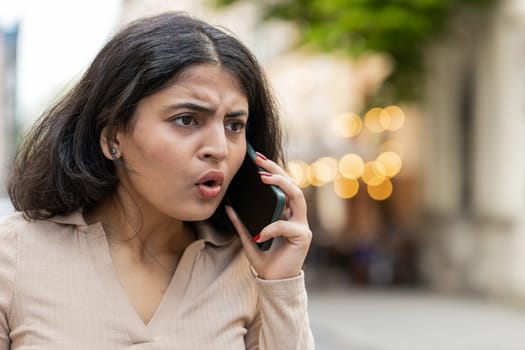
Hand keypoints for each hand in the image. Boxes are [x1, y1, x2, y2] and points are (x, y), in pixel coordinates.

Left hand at [225, 152, 311, 279]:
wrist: (274, 283)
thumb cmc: (265, 261)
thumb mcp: (249, 239)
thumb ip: (241, 224)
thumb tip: (228, 207)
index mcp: (287, 215)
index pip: (284, 188)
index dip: (273, 172)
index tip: (257, 160)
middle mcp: (297, 217)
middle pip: (293, 185)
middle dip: (277, 171)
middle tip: (260, 161)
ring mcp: (302, 226)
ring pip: (298, 197)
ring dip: (281, 185)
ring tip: (264, 179)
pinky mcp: (302, 237)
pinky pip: (286, 226)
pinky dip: (271, 228)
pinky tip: (260, 234)